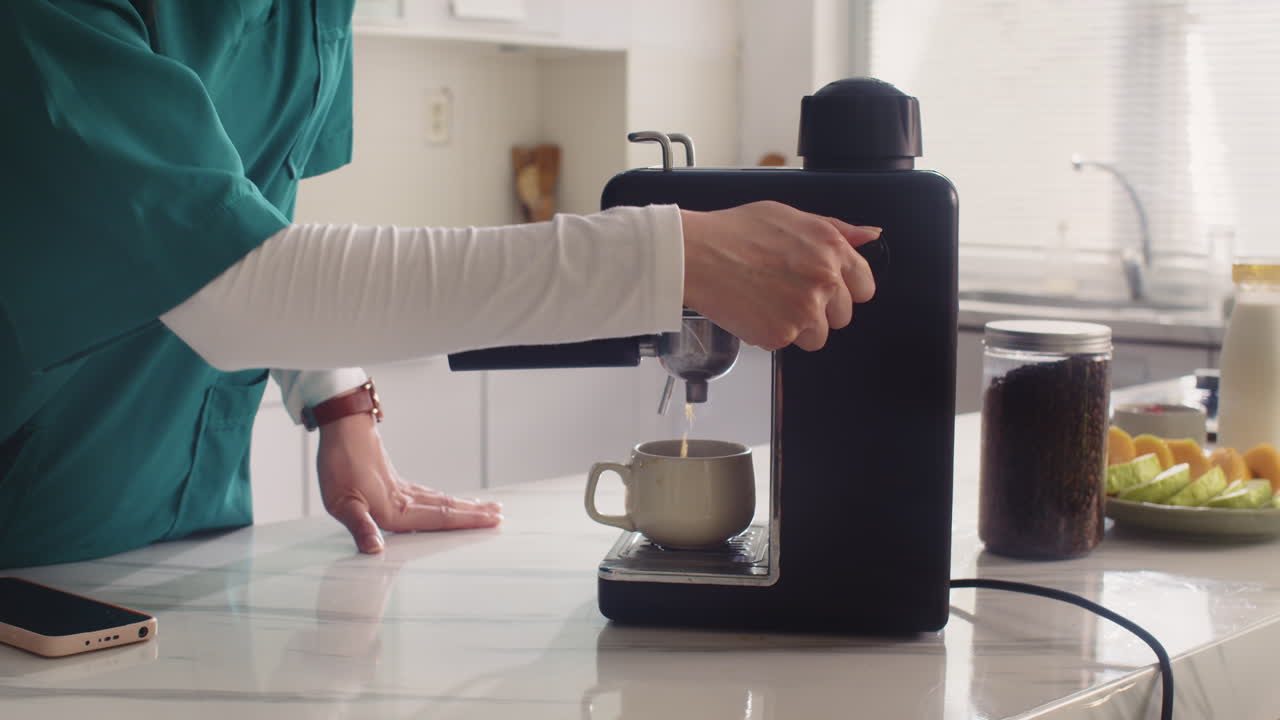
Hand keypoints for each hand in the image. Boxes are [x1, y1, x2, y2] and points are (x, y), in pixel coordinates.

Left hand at [316, 412, 502, 553]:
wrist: (342, 430)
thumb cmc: (339, 465)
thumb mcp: (341, 503)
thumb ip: (360, 527)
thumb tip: (374, 550)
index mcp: (396, 509)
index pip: (438, 518)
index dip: (466, 522)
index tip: (491, 522)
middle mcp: (404, 499)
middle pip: (446, 508)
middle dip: (474, 514)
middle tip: (499, 516)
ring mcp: (402, 489)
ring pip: (440, 500)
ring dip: (464, 506)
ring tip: (484, 508)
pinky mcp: (395, 482)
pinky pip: (428, 494)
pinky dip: (444, 500)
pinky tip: (446, 501)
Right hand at [679, 201, 879, 350]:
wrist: (696, 254)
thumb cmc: (734, 232)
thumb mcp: (792, 216)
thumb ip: (836, 230)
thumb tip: (870, 236)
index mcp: (831, 249)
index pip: (864, 286)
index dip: (844, 290)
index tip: (825, 289)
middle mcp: (824, 280)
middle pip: (842, 316)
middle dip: (819, 310)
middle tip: (786, 292)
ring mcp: (804, 310)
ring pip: (817, 336)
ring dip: (797, 327)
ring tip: (768, 302)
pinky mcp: (781, 334)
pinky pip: (785, 344)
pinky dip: (769, 333)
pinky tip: (752, 310)